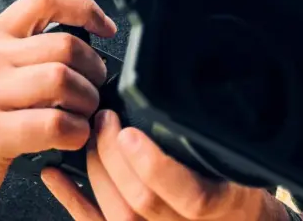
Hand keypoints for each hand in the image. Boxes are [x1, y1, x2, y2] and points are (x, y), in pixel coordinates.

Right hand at [0, 0, 116, 220]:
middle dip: (95, 70)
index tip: (106, 29)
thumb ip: (32, 53)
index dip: (84, 8)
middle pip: (65, 45)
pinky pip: (54, 123)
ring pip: (63, 80)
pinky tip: (73, 138)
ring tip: (84, 115)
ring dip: (87, 103)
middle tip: (95, 91)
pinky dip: (77, 132)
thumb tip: (93, 48)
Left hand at [42, 109, 282, 220]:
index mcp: (225, 205)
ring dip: (96, 172)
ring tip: (88, 136)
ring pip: (118, 216)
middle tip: (104, 119)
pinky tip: (57, 175)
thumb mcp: (245, 162)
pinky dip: (74, 199)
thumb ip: (217, 139)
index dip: (154, 165)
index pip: (190, 195)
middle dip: (114, 157)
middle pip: (143, 202)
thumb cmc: (243, 193)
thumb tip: (184, 94)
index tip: (130, 131)